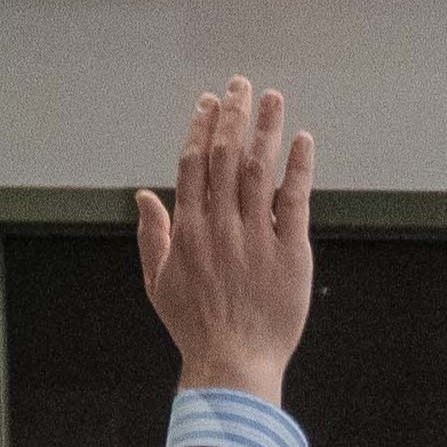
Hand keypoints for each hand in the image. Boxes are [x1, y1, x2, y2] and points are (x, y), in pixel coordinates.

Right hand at [135, 77, 320, 404]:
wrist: (233, 363)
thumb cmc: (194, 327)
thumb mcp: (158, 282)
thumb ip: (152, 235)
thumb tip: (143, 196)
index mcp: (188, 228)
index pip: (193, 163)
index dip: (202, 128)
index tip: (210, 101)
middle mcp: (220, 225)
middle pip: (225, 156)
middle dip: (233, 115)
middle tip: (241, 84)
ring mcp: (255, 236)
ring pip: (259, 169)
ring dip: (266, 129)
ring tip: (273, 97)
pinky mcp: (290, 252)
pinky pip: (294, 201)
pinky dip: (299, 168)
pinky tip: (303, 140)